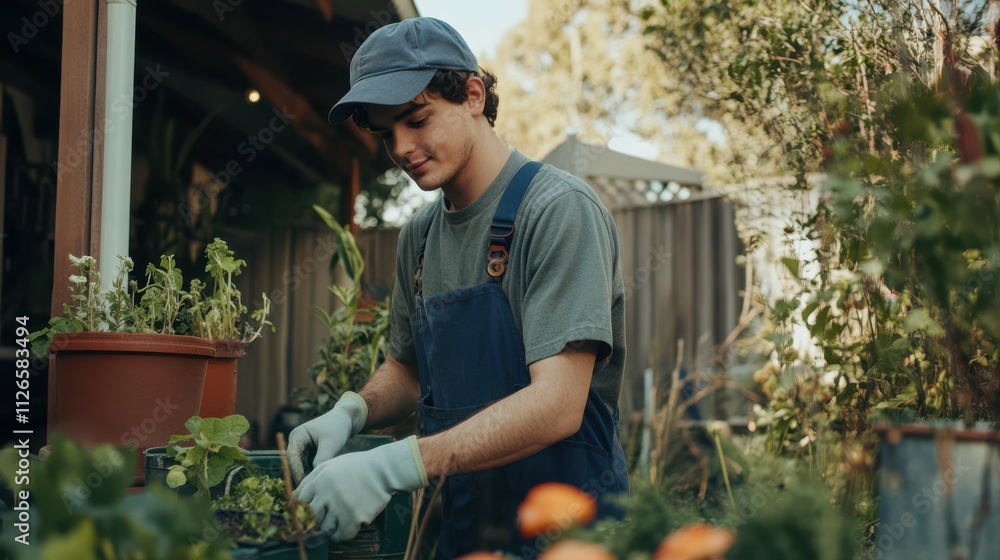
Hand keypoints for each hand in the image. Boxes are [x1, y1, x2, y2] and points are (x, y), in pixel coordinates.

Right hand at [287, 391, 366, 482]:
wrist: (344, 420)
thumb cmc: (336, 427)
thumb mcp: (331, 443)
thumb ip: (322, 458)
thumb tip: (314, 475)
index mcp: (298, 435)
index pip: (292, 455)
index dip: (296, 469)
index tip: (302, 481)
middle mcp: (296, 443)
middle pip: (294, 463)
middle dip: (300, 476)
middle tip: (306, 491)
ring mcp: (301, 450)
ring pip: (301, 468)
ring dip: (306, 476)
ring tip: (314, 488)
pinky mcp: (308, 455)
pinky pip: (308, 468)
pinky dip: (312, 474)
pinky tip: (319, 483)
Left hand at [294, 436, 427, 540]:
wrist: (383, 469)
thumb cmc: (356, 467)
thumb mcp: (330, 465)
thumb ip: (310, 479)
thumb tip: (293, 498)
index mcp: (319, 480)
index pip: (300, 503)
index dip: (302, 511)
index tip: (306, 516)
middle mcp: (326, 493)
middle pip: (310, 518)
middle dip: (313, 522)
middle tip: (320, 523)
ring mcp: (340, 505)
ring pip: (324, 528)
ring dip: (328, 529)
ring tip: (336, 524)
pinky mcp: (354, 516)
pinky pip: (341, 535)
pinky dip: (341, 535)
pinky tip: (345, 528)